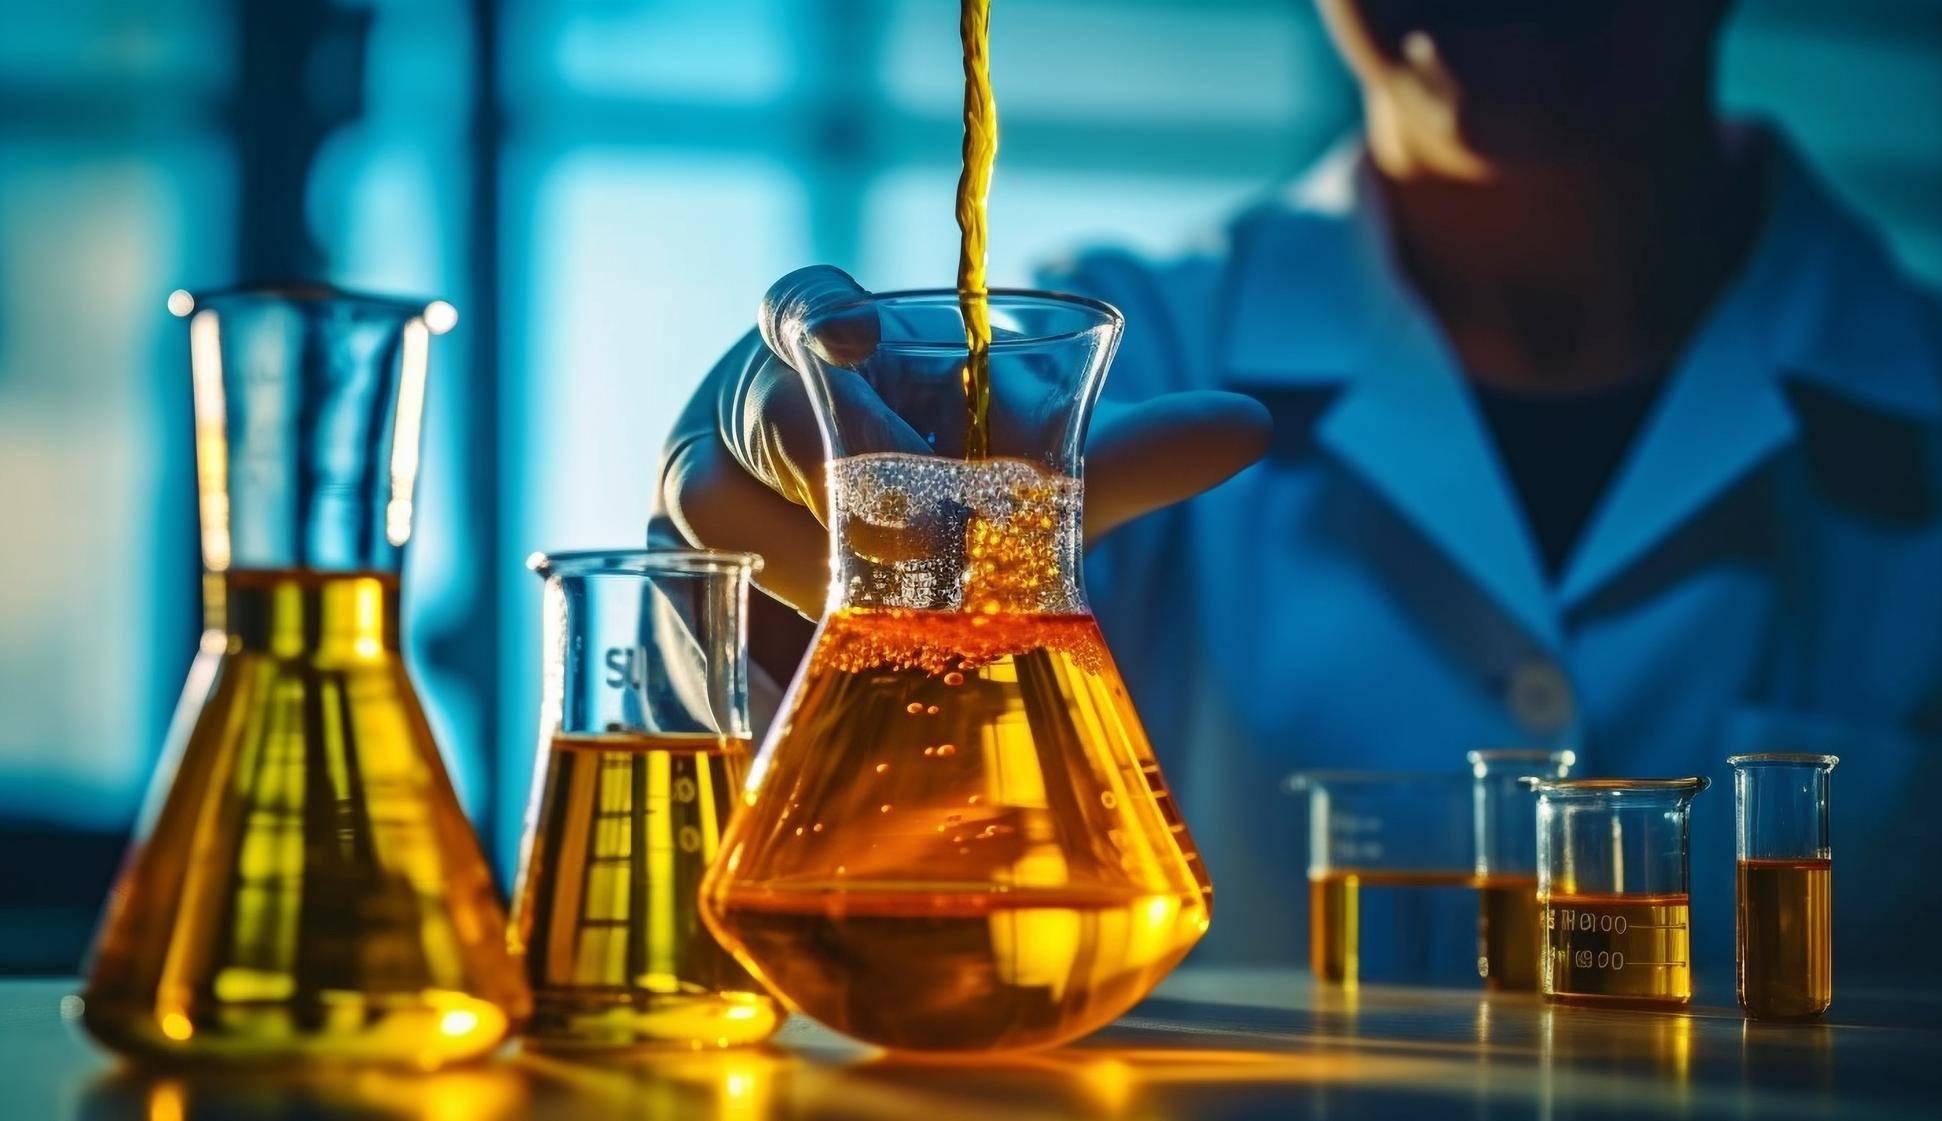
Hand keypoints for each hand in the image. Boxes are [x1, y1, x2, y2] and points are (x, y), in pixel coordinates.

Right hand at [655, 266, 1271, 617]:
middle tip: (925, 554)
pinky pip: (677, 600)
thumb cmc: (945, 490)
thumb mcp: (1034, 476)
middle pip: (766, 419)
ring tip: (877, 619)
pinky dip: (739, 643)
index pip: (799, 303)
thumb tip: (1252, 426)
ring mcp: (696, 482)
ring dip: (806, 569)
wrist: (857, 566)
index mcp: (825, 347)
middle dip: (847, 489)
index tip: (853, 334)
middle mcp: (747, 401)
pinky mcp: (667, 569)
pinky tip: (789, 686)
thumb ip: (1124, 453)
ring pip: (717, 507)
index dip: (816, 314)